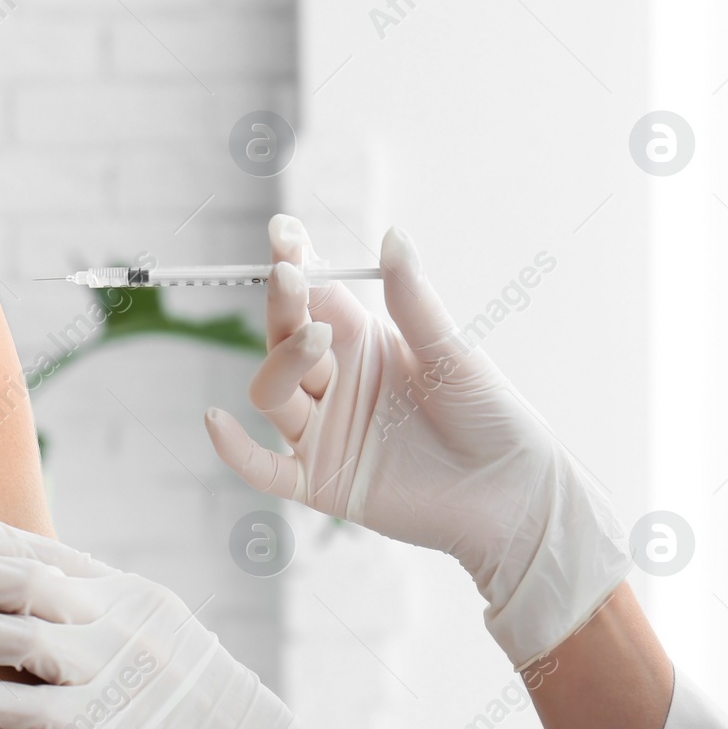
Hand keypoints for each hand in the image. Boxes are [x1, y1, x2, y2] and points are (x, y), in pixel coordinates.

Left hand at [0, 505, 407, 728]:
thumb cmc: (208, 710)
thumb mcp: (163, 638)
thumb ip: (106, 614)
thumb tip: (43, 599)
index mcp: (132, 594)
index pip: (43, 550)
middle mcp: (122, 621)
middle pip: (22, 579)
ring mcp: (116, 672)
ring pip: (18, 633)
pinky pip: (33, 709)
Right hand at [204, 215, 627, 666]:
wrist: (512, 495)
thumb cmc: (491, 417)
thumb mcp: (452, 354)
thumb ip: (414, 302)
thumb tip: (392, 236)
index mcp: (362, 342)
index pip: (313, 296)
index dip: (294, 264)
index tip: (283, 233)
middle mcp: (334, 383)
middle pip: (283, 338)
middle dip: (282, 304)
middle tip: (291, 276)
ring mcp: (323, 432)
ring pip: (272, 392)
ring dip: (283, 361)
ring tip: (316, 338)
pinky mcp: (320, 482)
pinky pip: (264, 468)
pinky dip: (234, 449)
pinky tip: (215, 421)